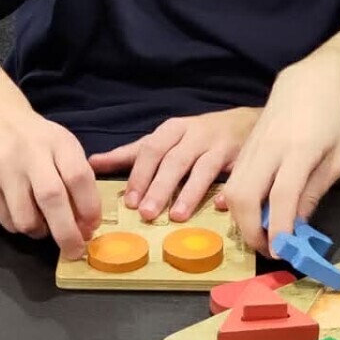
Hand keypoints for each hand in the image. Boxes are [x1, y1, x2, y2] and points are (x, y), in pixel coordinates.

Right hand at [0, 89, 100, 258]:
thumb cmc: (34, 136)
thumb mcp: (61, 145)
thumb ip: (76, 178)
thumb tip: (86, 223)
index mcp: (57, 142)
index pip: (78, 178)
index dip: (89, 208)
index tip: (91, 227)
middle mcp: (29, 153)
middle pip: (52, 199)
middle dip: (67, 232)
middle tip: (74, 250)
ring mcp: (2, 168)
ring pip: (25, 218)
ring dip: (40, 231)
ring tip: (44, 225)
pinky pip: (6, 220)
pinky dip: (19, 225)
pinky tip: (23, 213)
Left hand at [89, 107, 256, 223]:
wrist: (246, 123)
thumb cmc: (196, 136)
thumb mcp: (164, 139)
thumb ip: (131, 153)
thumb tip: (94, 162)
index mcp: (172, 130)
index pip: (152, 150)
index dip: (140, 175)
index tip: (129, 201)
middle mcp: (195, 135)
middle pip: (175, 161)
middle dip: (160, 187)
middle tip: (146, 213)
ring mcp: (220, 146)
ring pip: (204, 169)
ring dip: (190, 193)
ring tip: (177, 216)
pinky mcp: (243, 158)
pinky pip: (237, 176)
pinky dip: (229, 191)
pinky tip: (222, 206)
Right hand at [224, 54, 339, 254]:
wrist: (306, 85)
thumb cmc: (329, 122)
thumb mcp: (334, 160)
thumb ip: (314, 193)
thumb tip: (296, 226)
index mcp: (300, 150)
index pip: (283, 194)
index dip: (280, 227)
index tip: (282, 252)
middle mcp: (269, 149)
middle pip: (246, 195)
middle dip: (251, 230)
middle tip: (268, 249)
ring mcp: (252, 148)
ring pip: (233, 191)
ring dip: (242, 221)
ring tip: (262, 236)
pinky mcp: (243, 149)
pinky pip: (232, 183)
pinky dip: (239, 206)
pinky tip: (254, 215)